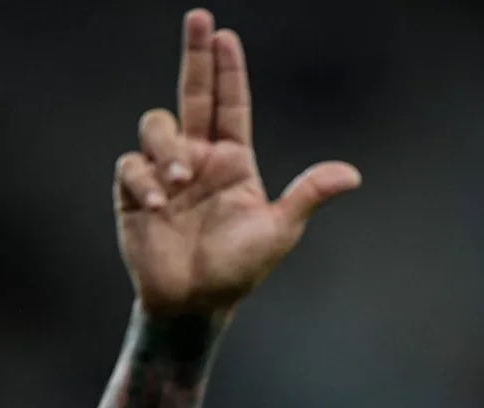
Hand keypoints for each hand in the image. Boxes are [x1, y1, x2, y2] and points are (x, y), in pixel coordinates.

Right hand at [114, 8, 360, 318]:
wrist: (195, 303)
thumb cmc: (238, 268)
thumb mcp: (278, 231)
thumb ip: (307, 196)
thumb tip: (352, 174)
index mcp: (232, 162)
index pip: (231, 106)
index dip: (228, 71)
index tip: (225, 35)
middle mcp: (198, 159)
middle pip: (192, 94)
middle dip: (195, 56)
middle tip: (199, 18)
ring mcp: (164, 174)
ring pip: (157, 126)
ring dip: (167, 146)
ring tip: (180, 182)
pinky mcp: (135, 194)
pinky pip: (131, 167)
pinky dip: (144, 180)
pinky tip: (159, 207)